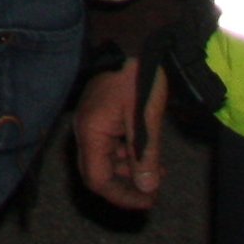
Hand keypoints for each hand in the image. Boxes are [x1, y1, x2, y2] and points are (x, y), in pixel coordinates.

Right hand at [73, 61, 171, 209]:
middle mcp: (86, 130)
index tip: (148, 201)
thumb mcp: (146, 119)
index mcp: (91, 132)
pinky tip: (149, 156)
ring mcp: (92, 123)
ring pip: (106, 161)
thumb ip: (145, 156)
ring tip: (157, 172)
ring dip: (130, 172)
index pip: (97, 180)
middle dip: (126, 187)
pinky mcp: (101, 116)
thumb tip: (147, 189)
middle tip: (154, 192)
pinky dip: (129, 156)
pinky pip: (110, 146)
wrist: (136, 42)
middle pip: (98, 173)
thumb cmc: (140, 77)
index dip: (122, 197)